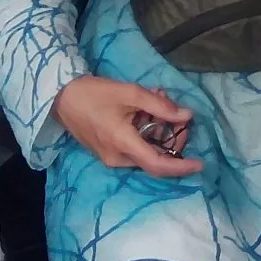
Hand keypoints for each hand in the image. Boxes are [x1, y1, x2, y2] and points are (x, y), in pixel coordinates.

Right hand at [52, 77, 203, 178]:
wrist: (61, 97)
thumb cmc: (94, 93)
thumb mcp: (130, 93)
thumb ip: (160, 106)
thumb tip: (186, 116)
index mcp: (123, 144)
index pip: (158, 165)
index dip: (181, 167)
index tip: (200, 164)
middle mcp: (118, 158)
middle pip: (155, 156)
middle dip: (172, 137)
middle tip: (176, 111)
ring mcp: (111, 158)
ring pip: (146, 151)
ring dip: (158, 130)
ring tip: (159, 101)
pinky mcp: (107, 153)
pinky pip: (134, 148)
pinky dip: (146, 133)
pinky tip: (145, 110)